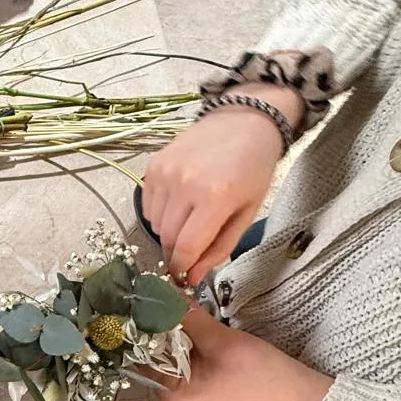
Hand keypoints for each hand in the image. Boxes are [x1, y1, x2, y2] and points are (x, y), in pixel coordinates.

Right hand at [140, 82, 304, 281]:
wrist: (244, 120)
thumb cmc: (253, 168)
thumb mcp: (247, 212)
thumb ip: (220, 247)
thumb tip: (194, 276)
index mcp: (215, 198)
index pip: (186, 248)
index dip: (182, 270)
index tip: (183, 281)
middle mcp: (185, 184)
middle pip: (168, 239)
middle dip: (177, 254)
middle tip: (189, 254)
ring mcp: (165, 173)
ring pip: (156, 225)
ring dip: (169, 233)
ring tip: (189, 221)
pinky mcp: (153, 165)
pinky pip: (148, 206)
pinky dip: (160, 214)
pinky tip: (179, 204)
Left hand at [157, 305, 331, 400]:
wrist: (291, 392)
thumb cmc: (255, 372)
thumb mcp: (218, 340)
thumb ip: (186, 316)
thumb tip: (161, 290)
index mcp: (168, 395)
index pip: (141, 353)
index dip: (143, 323)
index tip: (146, 295)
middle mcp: (168, 399)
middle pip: (152, 353)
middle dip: (159, 324)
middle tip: (161, 292)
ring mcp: (182, 393)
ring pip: (168, 352)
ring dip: (173, 329)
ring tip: (175, 300)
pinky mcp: (196, 385)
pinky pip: (181, 358)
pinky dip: (185, 339)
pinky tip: (189, 319)